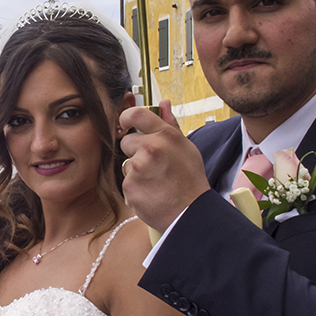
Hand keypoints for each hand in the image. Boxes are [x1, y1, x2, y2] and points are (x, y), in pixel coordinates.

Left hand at [118, 100, 210, 234]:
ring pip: (127, 164)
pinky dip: (136, 188)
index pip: (136, 114)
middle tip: (154, 165)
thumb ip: (171, 124)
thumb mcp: (186, 147)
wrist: (191, 213)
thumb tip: (163, 102)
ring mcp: (138, 168)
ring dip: (136, 171)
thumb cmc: (190, 180)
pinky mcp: (129, 186)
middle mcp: (150, 148)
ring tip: (156, 182)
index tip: (125, 123)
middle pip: (126, 141)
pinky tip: (151, 193)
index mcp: (166, 135)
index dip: (126, 117)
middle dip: (135, 151)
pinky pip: (126, 182)